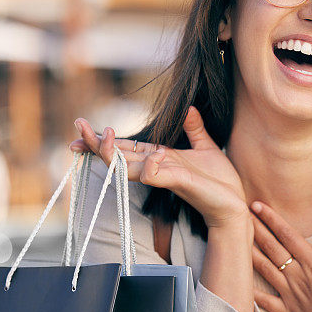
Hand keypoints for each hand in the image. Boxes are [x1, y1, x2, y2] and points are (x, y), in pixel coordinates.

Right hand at [69, 107, 248, 228]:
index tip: (81, 128)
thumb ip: (194, 129)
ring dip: (113, 152)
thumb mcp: (206, 148)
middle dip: (96, 142)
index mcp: (160, 157)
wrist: (234, 204)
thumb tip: (189, 108)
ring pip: (127, 167)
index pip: (126, 146)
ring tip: (103, 134)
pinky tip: (155, 155)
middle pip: (118, 156)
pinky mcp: (176, 183)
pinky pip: (153, 176)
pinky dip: (150, 166)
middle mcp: (156, 168)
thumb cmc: (220, 181)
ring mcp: (164, 177)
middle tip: (77, 125)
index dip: (104, 139)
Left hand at [250, 201, 311, 311]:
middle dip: (256, 229)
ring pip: (265, 270)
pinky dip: (251, 291)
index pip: (290, 236)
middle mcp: (300, 279)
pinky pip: (265, 302)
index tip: (259, 205)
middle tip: (241, 213)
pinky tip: (239, 281)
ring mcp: (292, 298)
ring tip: (236, 237)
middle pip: (273, 248)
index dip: (272, 219)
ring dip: (250, 252)